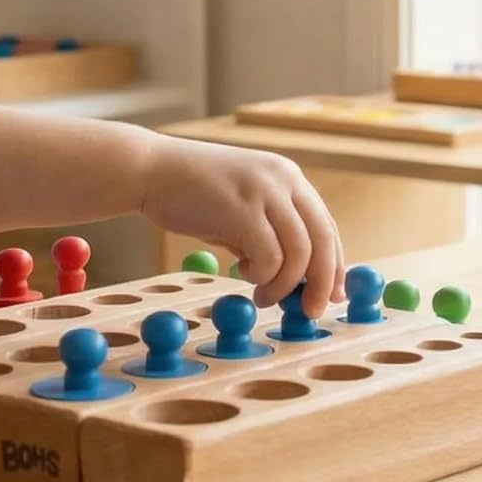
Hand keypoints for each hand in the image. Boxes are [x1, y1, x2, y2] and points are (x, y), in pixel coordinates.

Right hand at [138, 135, 344, 316]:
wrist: (148, 170)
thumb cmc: (190, 194)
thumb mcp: (242, 205)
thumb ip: (270, 232)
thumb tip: (298, 278)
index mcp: (288, 176)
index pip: (326, 225)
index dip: (333, 263)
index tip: (330, 293)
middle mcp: (284, 179)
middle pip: (322, 240)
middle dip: (321, 282)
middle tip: (310, 311)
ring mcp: (265, 192)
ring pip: (299, 253)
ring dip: (284, 285)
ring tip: (262, 296)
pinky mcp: (243, 210)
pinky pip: (270, 257)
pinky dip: (262, 276)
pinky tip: (241, 273)